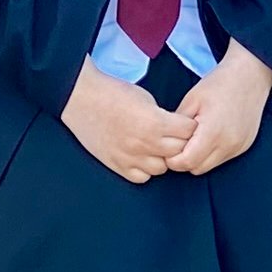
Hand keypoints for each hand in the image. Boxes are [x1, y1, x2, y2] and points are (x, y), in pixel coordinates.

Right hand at [61, 60, 196, 182]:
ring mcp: (131, 158)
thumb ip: (163, 117)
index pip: (189, 132)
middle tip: (172, 134)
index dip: (189, 125)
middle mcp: (145, 144)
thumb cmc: (113, 93)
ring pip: (162, 168)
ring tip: (155, 145)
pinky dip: (145, 168)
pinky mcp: (118, 166)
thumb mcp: (146, 98)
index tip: (185, 123)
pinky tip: (141, 155)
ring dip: (162, 157)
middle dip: (180, 142)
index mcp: (155, 123)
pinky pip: (142, 177)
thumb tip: (175, 129)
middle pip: (179, 151)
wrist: (82, 99)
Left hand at [165, 44, 271, 173]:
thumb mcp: (191, 100)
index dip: (173, 158)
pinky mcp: (244, 146)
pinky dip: (212, 152)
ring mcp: (238, 147)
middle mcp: (228, 145)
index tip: (168, 146)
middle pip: (197, 168)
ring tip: (195, 137)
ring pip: (210, 166)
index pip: (186, 162)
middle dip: (184, 160)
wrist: (250, 76)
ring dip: (199, 157)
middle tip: (180, 141)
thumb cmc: (219, 84)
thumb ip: (177, 125)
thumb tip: (165, 142)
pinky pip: (222, 158)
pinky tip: (211, 135)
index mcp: (212, 132)